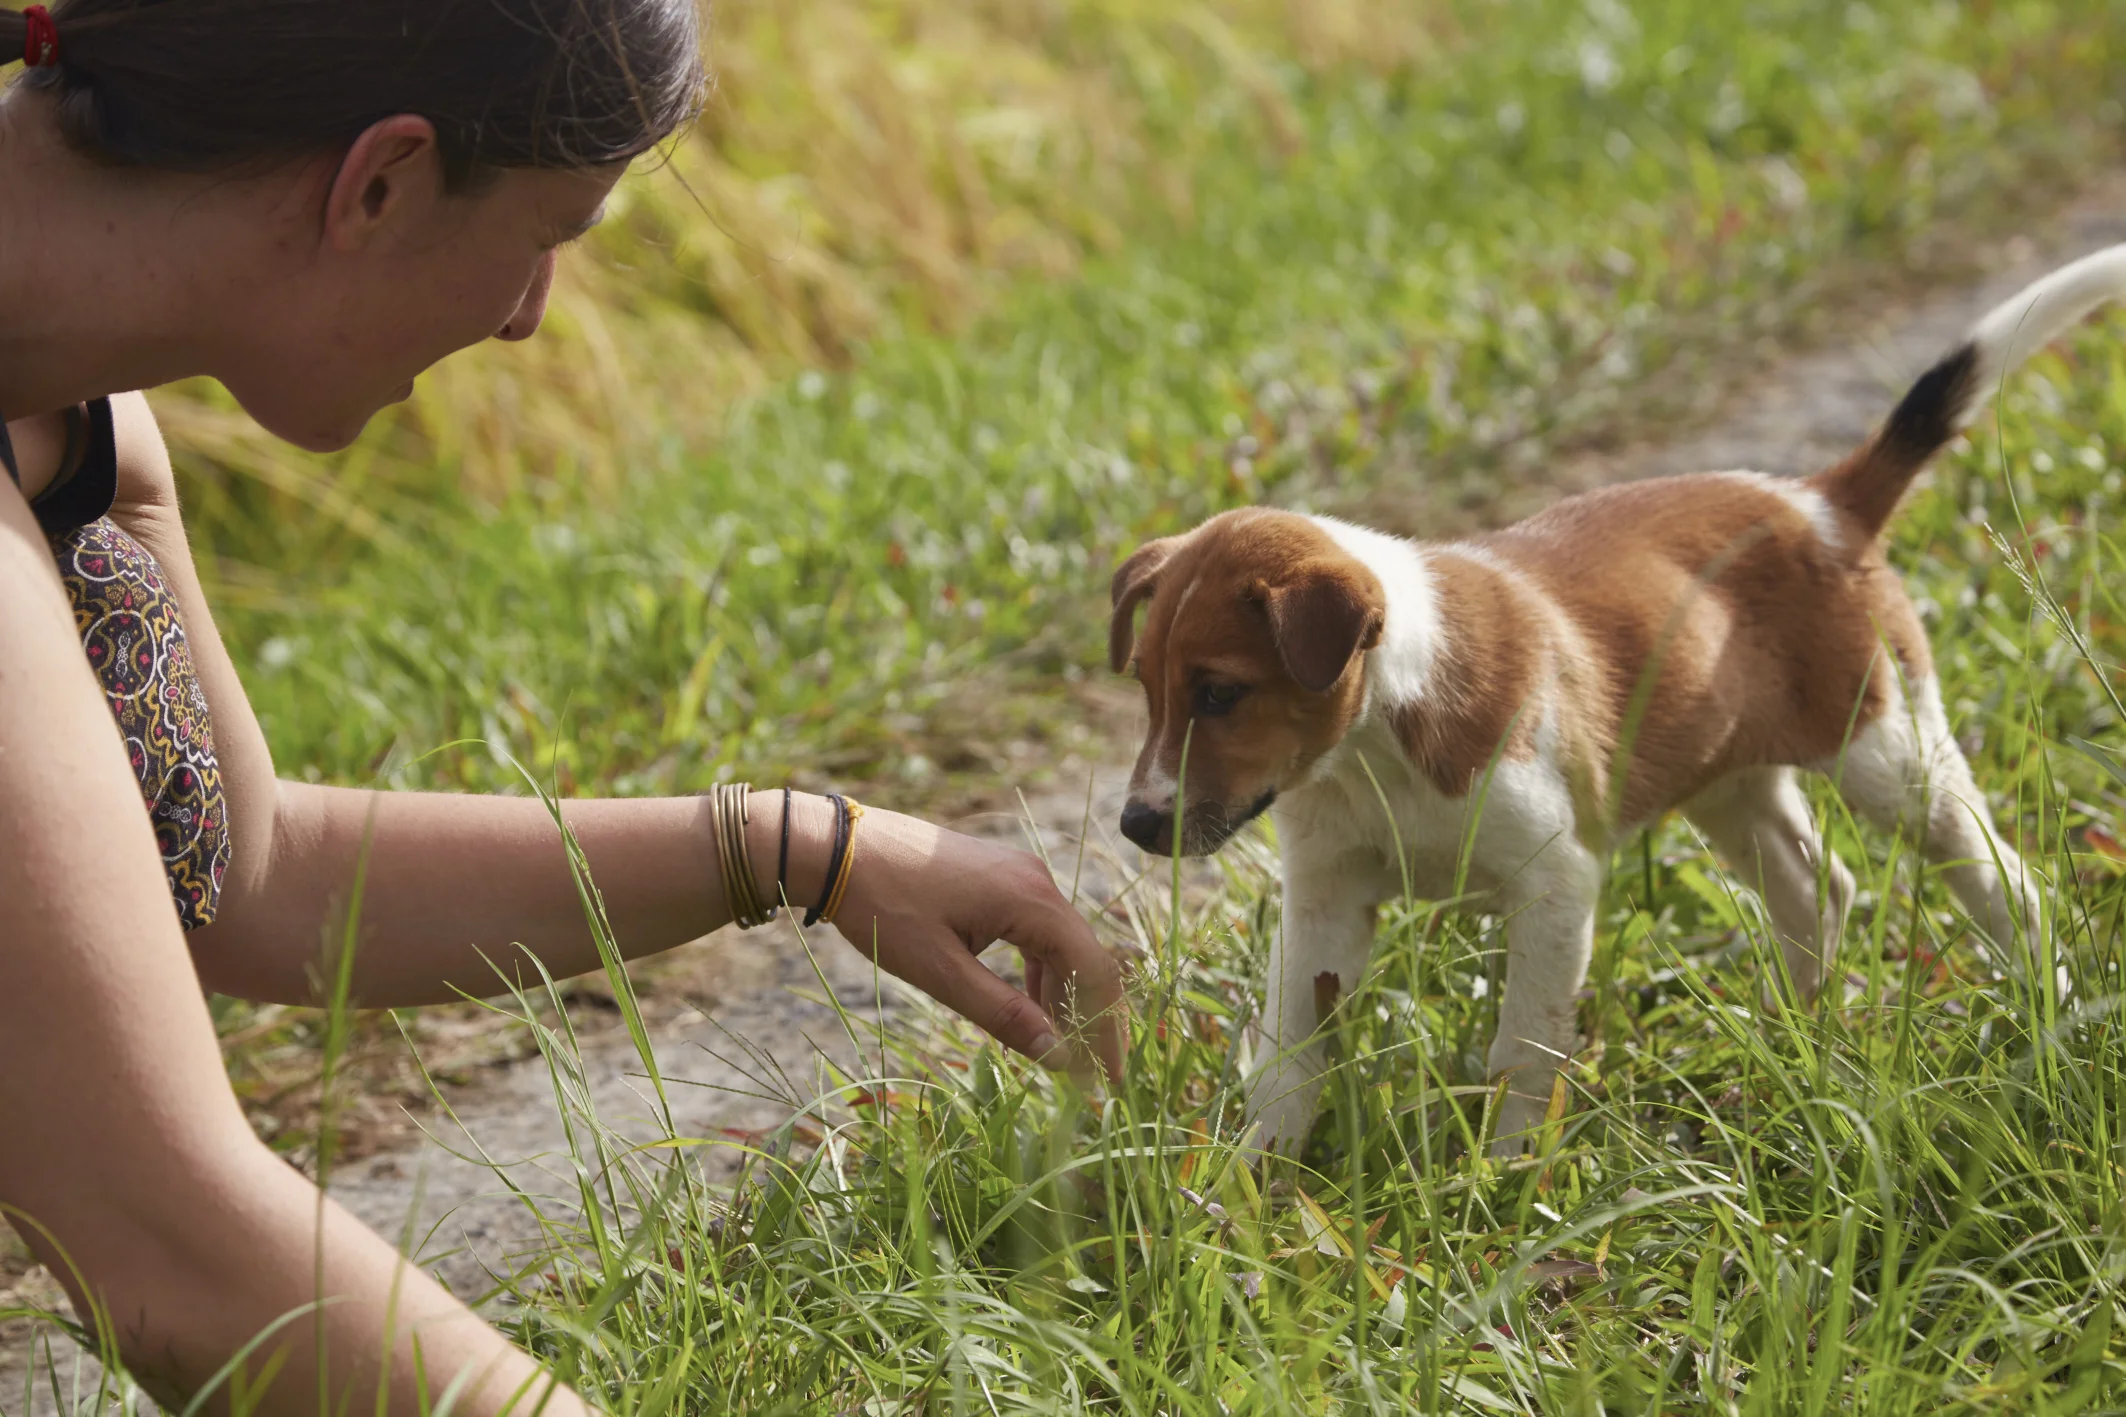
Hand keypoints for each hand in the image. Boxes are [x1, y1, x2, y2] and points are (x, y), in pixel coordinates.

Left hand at [822, 806, 1125, 1080]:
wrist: (840, 849)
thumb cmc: (884, 908)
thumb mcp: (941, 972)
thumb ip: (1004, 1014)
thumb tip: (1061, 1056)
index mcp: (1033, 900)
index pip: (1094, 971)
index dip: (1107, 1028)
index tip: (1110, 1078)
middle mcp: (1038, 881)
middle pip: (1085, 958)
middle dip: (1091, 1018)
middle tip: (1092, 1075)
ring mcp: (1021, 875)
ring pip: (1062, 945)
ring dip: (1064, 997)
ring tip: (1060, 1049)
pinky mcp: (1000, 877)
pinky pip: (1037, 930)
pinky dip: (1039, 971)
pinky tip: (1030, 1006)